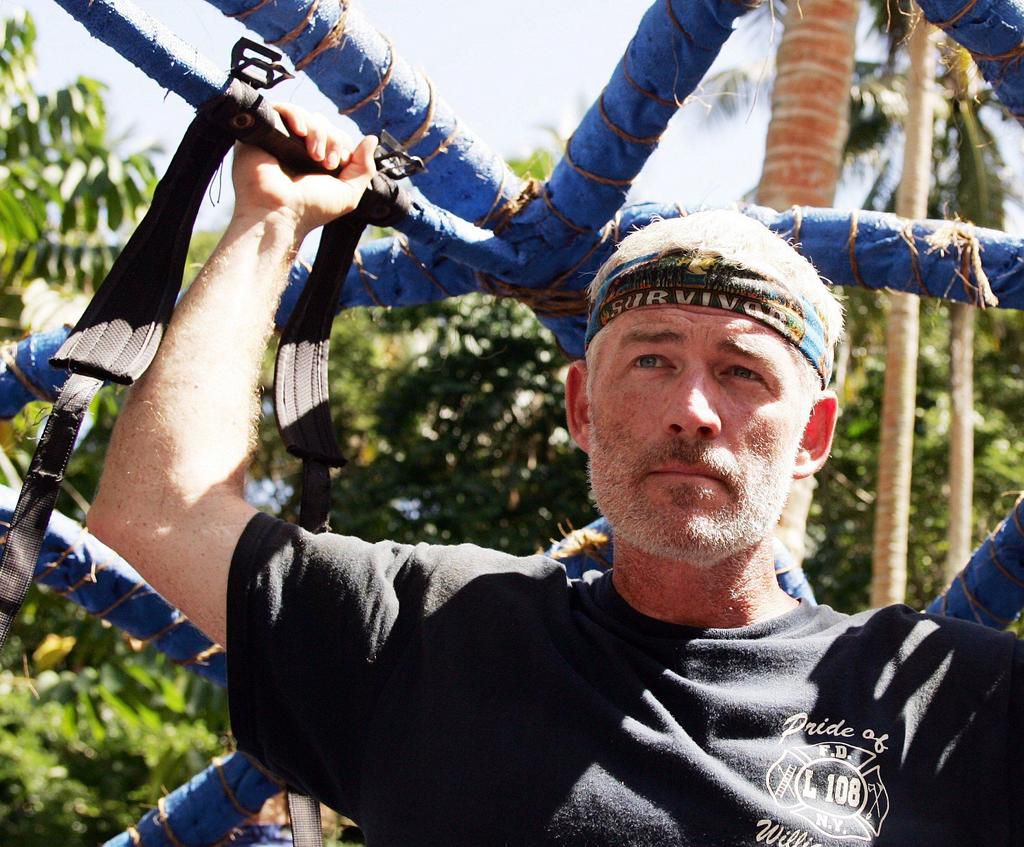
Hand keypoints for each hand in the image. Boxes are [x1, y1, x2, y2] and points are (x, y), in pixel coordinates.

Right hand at [231, 103, 376, 237]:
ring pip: (309, 117)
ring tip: (314, 155)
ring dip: (318, 133)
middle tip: (327, 163)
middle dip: (333, 140)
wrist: (278, 211)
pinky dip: (296, 116)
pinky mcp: (266, 132)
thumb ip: (363, 168)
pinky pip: (283, 109)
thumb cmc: (310, 208)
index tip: (338, 164)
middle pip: (325, 125)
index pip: (338, 137)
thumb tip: (371, 139)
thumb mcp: (348, 193)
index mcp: (319, 163)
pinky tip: (300, 132)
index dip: (343, 145)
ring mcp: (284, 140)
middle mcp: (301, 150)